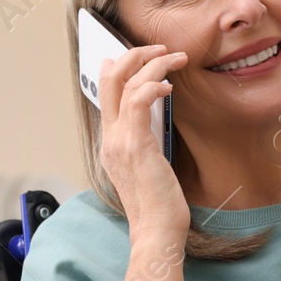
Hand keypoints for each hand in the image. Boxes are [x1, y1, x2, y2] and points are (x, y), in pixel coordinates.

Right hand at [97, 43, 189, 242]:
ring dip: (152, 63)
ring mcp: (119, 141)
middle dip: (133, 54)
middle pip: (108, 79)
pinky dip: (153, 84)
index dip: (119, 67)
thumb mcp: (150, 167)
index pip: (106, 93)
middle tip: (159, 47)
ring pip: (124, 83)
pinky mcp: (135, 145)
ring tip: (174, 57)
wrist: (156, 232)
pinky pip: (137, 101)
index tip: (141, 56)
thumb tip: (156, 122)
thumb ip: (147, 142)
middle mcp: (110, 139)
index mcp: (111, 144)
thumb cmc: (159, 206)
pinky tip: (169, 85)